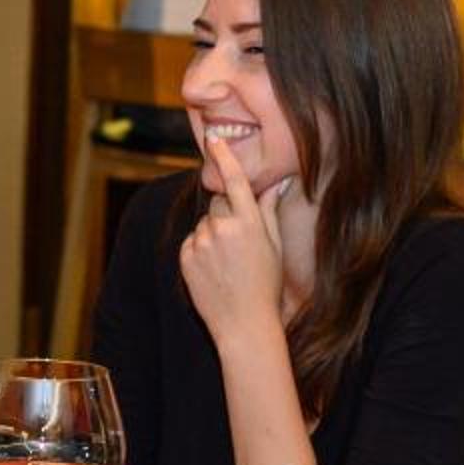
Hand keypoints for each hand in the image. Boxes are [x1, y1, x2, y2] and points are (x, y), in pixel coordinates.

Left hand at [179, 139, 292, 348]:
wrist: (244, 324)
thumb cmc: (267, 286)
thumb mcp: (274, 246)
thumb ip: (270, 211)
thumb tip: (277, 183)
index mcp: (249, 223)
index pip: (235, 181)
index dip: (224, 158)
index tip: (214, 139)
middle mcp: (222, 229)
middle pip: (218, 204)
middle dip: (227, 214)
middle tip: (240, 243)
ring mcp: (201, 243)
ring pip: (204, 224)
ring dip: (213, 234)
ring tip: (228, 262)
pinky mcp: (186, 257)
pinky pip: (192, 242)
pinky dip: (200, 250)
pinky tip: (214, 270)